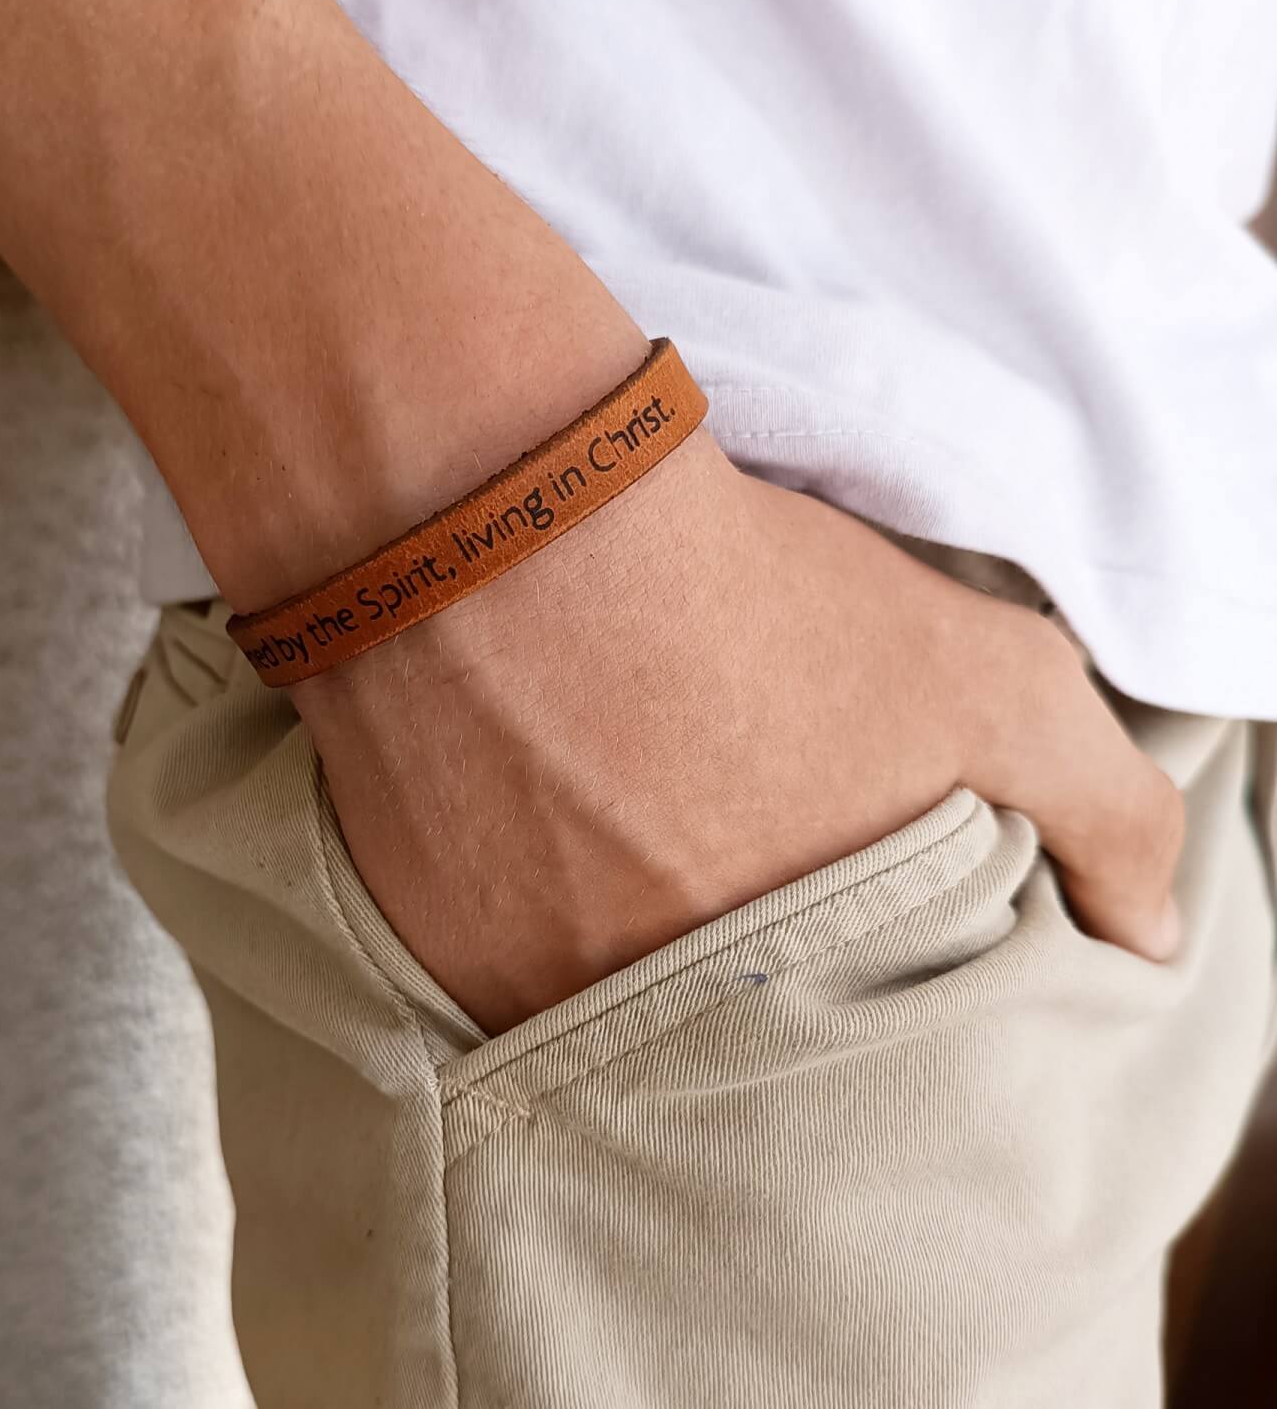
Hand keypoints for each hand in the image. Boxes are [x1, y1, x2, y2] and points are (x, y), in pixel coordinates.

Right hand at [296, 430, 1182, 1034]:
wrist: (505, 523)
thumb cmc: (751, 599)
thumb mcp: (988, 677)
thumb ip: (1102, 816)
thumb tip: (1147, 942)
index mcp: (786, 996)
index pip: (846, 1037)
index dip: (844, 940)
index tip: (822, 866)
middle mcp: (641, 1030)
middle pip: (713, 1014)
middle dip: (732, 928)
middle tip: (709, 814)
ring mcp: (509, 992)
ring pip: (591, 986)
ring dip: (617, 914)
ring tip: (617, 792)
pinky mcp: (413, 936)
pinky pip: (486, 947)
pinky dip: (523, 892)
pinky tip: (532, 793)